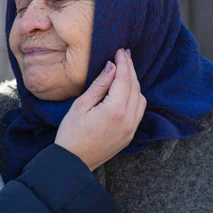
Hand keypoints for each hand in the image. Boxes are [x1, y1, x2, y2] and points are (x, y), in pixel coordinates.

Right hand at [54, 48, 145, 170]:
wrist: (74, 162)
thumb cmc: (71, 133)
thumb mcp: (81, 105)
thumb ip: (99, 85)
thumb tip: (111, 66)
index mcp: (115, 110)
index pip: (124, 79)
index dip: (123, 63)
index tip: (120, 50)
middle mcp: (128, 119)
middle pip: (135, 87)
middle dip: (130, 69)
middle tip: (124, 54)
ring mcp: (131, 128)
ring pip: (141, 98)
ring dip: (134, 82)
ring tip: (125, 69)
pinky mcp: (130, 135)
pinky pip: (139, 110)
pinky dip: (136, 96)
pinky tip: (127, 89)